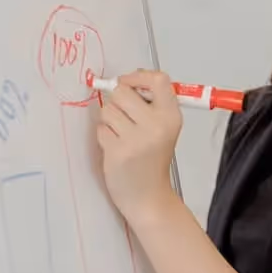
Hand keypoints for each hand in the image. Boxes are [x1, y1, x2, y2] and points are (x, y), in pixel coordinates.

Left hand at [96, 69, 182, 222]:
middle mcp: (156, 126)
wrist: (149, 196)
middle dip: (117, 101)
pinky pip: (100, 129)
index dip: (138, 76)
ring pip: (107, 109)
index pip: (158, 79)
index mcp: (171, 116)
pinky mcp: (118, 152)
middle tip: (124, 117)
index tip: (129, 84)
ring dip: (109, 120)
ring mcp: (136, 139)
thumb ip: (150, 103)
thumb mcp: (164, 128)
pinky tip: (115, 147)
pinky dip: (104, 136)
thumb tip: (124, 80)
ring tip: (121, 135)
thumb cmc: (152, 159)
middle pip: (122, 91)